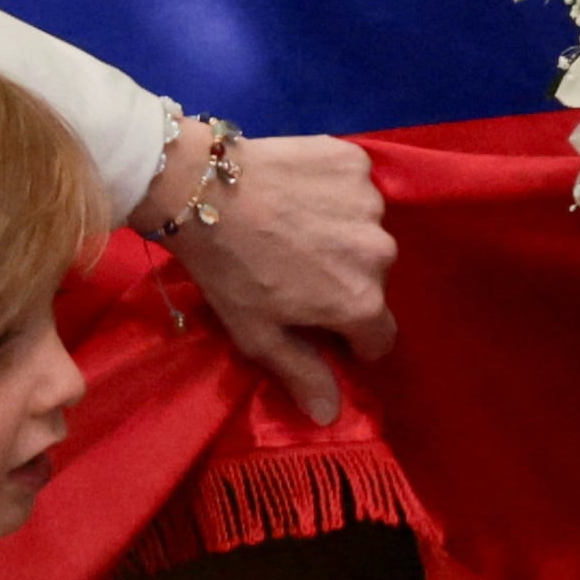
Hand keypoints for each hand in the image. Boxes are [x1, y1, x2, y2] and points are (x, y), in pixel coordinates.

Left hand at [146, 129, 396, 421]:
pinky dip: (333, 191)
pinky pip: (356, 186)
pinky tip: (297, 191)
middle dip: (345, 279)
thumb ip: (302, 374)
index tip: (317, 320)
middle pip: (374, 279)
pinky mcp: (355, 163)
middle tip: (297, 268)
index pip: (379, 336)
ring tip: (295, 225)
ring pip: (366, 230)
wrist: (199, 188)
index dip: (350, 336)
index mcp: (362, 302)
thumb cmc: (228, 270)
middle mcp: (380, 253)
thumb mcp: (258, 334)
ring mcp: (371, 203)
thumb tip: (331, 416)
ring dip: (341, 233)